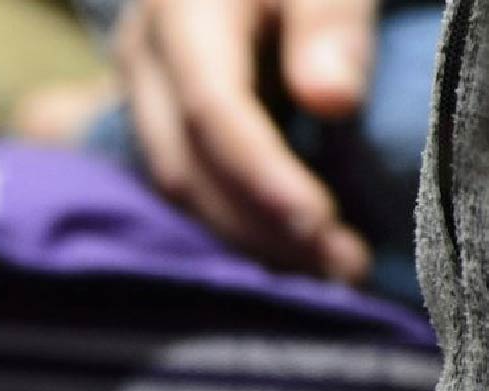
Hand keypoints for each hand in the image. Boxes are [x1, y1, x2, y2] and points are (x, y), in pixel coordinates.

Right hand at [114, 0, 376, 280]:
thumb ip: (332, 21)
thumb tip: (332, 100)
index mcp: (181, 9)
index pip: (212, 109)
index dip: (262, 174)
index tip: (321, 224)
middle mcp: (144, 55)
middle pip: (185, 166)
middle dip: (262, 228)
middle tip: (347, 266)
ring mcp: (142, 89)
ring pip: (180, 188)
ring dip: (254, 238)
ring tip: (334, 267)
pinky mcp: (159, 115)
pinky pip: (190, 183)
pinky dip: (242, 222)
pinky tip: (299, 247)